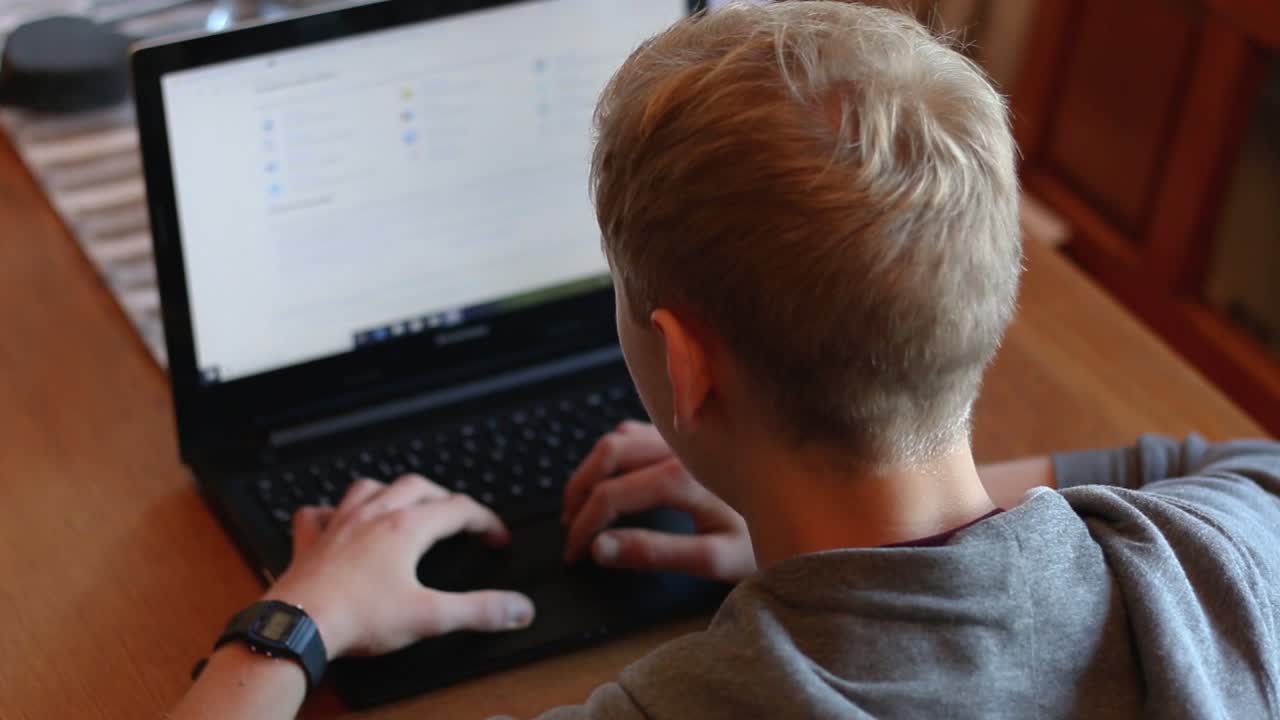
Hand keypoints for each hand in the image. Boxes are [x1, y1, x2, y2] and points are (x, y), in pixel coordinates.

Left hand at [266, 474, 534, 659]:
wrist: (298, 626)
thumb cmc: (358, 618)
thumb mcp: (430, 617)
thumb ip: (479, 610)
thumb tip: (518, 607)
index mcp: (405, 529)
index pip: (459, 509)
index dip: (486, 521)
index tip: (497, 538)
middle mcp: (372, 516)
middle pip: (417, 486)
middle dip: (443, 497)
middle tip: (456, 516)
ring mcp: (338, 525)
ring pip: (369, 488)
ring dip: (391, 491)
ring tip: (402, 503)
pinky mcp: (310, 542)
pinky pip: (317, 512)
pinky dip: (330, 511)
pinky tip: (335, 520)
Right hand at [561, 421, 755, 582]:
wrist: (820, 502)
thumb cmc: (772, 533)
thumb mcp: (716, 557)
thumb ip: (655, 553)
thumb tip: (601, 549)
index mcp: (683, 477)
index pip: (611, 496)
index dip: (584, 526)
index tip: (574, 553)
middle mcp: (682, 445)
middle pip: (607, 454)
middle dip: (578, 491)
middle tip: (569, 526)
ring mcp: (687, 433)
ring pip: (620, 435)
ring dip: (593, 467)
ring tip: (583, 502)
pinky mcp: (695, 431)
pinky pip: (641, 429)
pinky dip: (616, 451)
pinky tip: (617, 475)